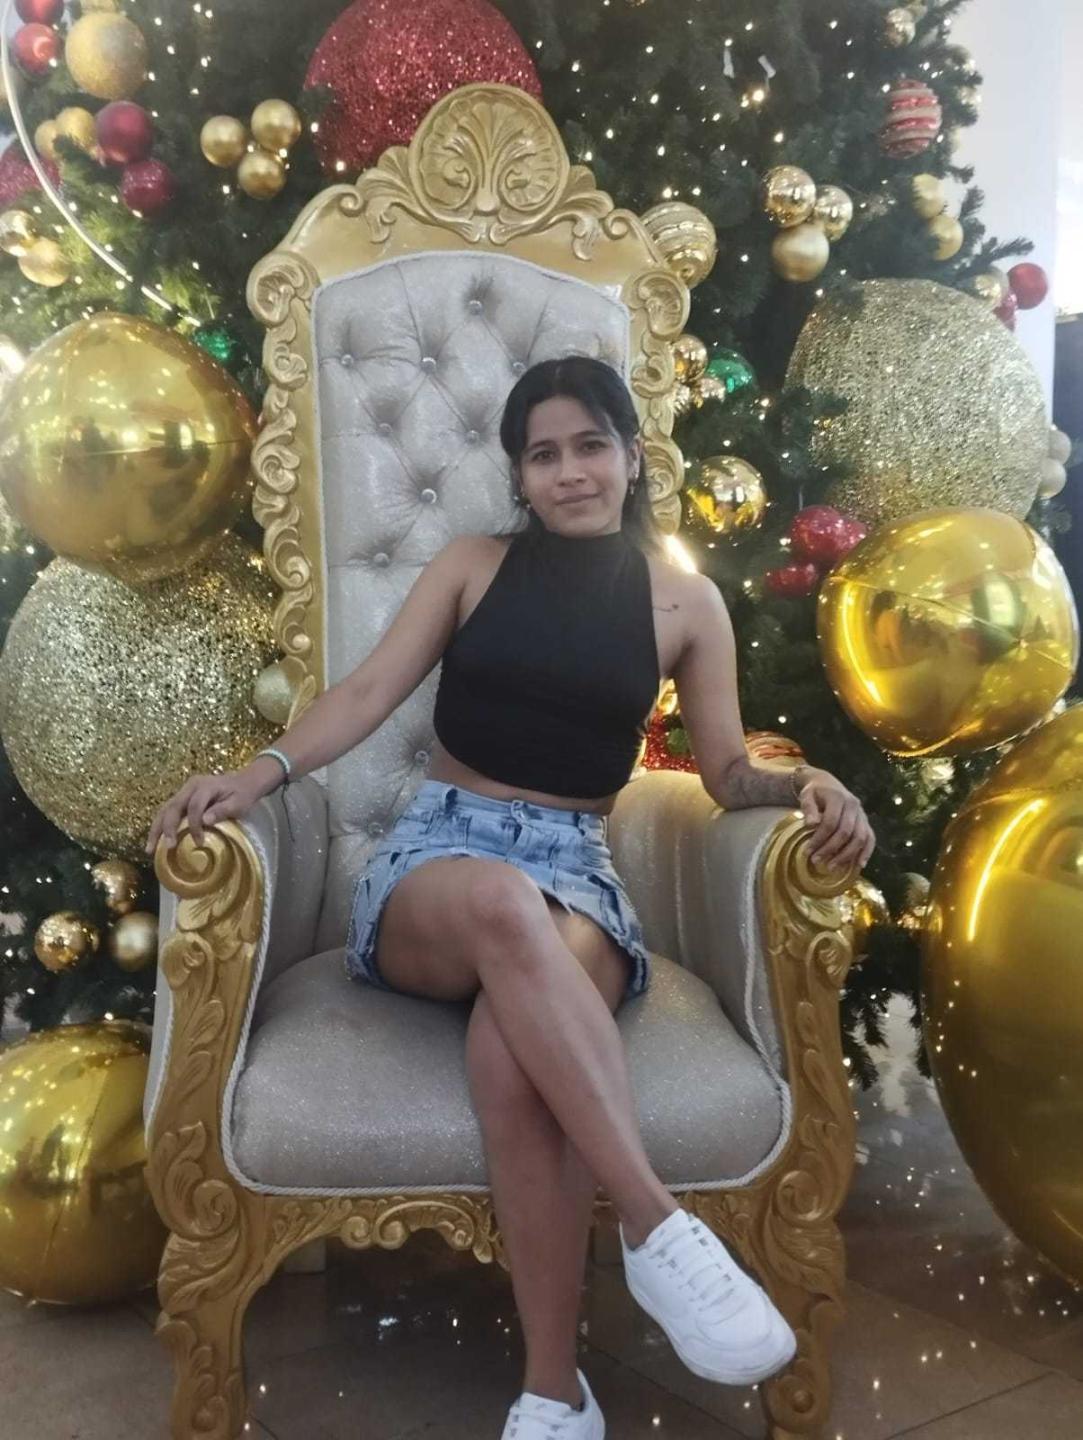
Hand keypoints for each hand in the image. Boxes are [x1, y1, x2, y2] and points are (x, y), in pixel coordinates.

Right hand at [145, 769, 263, 855]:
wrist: (244, 781)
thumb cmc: (243, 794)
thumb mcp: (239, 803)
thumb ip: (222, 810)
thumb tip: (204, 821)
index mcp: (204, 786)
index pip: (194, 807)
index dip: (194, 825)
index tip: (199, 842)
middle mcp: (190, 786)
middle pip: (172, 807)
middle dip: (167, 829)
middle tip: (166, 848)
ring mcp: (184, 791)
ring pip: (165, 809)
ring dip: (156, 829)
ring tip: (150, 848)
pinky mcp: (182, 798)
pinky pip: (168, 811)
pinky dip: (160, 826)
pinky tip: (156, 841)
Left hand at [796, 769, 875, 874]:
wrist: (827, 784)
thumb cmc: (814, 792)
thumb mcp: (806, 796)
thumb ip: (808, 808)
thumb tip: (811, 824)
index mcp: (838, 797)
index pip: (830, 822)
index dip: (819, 838)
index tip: (808, 851)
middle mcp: (854, 805)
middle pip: (846, 832)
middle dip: (831, 849)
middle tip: (816, 861)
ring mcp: (862, 814)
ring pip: (860, 837)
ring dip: (847, 855)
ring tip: (832, 867)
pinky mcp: (866, 821)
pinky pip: (871, 838)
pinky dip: (867, 852)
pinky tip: (859, 865)